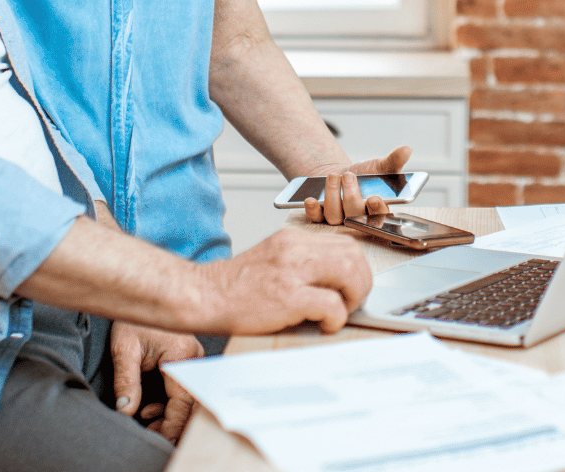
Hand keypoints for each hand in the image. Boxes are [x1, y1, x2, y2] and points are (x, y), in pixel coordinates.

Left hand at [109, 322, 202, 441]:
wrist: (140, 293)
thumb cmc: (133, 318)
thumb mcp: (124, 350)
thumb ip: (126, 382)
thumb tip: (126, 411)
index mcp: (181, 356)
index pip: (182, 402)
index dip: (170, 424)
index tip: (153, 434)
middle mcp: (194, 358)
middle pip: (190, 402)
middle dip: (171, 422)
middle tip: (150, 431)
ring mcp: (193, 359)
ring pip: (188, 397)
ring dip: (170, 412)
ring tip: (145, 418)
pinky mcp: (187, 360)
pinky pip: (184, 388)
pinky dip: (169, 402)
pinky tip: (149, 406)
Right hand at [195, 225, 371, 334]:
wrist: (202, 296)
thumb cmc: (235, 287)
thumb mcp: (272, 259)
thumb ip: (301, 263)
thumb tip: (336, 281)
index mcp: (292, 239)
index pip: (346, 243)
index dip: (357, 268)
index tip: (352, 287)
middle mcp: (294, 249)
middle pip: (354, 255)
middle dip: (362, 283)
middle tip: (351, 303)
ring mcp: (291, 271)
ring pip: (351, 273)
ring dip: (353, 298)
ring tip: (339, 313)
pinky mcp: (287, 297)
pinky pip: (332, 305)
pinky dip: (336, 318)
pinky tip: (323, 325)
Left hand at [303, 146, 413, 224]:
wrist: (340, 176)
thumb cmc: (363, 176)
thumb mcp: (379, 167)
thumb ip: (393, 161)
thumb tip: (407, 149)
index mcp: (376, 210)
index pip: (379, 216)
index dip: (376, 210)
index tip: (374, 198)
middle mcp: (357, 218)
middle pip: (355, 216)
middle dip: (351, 196)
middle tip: (349, 176)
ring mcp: (338, 220)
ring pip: (335, 217)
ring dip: (332, 197)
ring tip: (333, 177)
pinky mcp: (320, 217)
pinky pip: (315, 219)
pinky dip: (313, 210)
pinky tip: (310, 199)